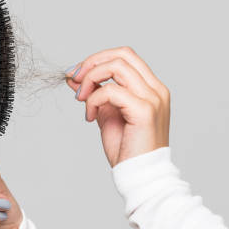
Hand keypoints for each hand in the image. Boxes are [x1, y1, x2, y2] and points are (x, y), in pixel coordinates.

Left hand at [66, 46, 169, 166]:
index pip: (125, 56)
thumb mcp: (105, 114)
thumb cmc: (126, 148)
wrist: (139, 174)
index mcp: (150, 88)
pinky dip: (93, 100)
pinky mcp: (144, 110)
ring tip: (81, 100)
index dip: (97, 59)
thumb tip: (73, 77)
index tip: (76, 74)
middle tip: (74, 80)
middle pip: (122, 54)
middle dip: (92, 63)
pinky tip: (90, 117)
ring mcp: (152, 98)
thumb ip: (94, 94)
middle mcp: (155, 89)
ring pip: (116, 66)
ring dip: (90, 79)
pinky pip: (111, 91)